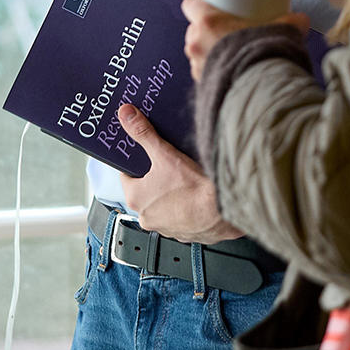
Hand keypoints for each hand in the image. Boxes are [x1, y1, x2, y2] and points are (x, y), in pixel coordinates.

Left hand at [117, 104, 242, 242]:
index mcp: (135, 198)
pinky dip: (187, 209)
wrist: (223, 210)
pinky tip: (196, 197)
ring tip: (186, 181)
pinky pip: (182, 218)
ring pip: (164, 206)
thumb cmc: (193, 188)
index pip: (128, 176)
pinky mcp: (186, 234)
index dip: (138, 164)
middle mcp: (147, 217)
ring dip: (172, 195)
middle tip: (171, 166)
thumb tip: (127, 116)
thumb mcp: (164, 153)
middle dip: (157, 179)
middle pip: (146, 191)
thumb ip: (143, 133)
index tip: (146, 157)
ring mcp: (166, 228)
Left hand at [181, 0, 308, 80]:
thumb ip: (289, 21)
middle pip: (194, 29)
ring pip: (197, 53)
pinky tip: (233, 73)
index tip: (214, 7)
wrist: (263, 93)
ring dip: (210, 52)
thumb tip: (299, 20)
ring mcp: (197, 66)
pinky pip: (204, 74)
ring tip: (232, 55)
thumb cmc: (265, 58)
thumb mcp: (283, 30)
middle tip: (230, 32)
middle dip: (208, 30)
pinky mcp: (202, 86)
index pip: (190, 3)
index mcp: (208, 22)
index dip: (202, 4)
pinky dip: (215, 73)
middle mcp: (196, 43)